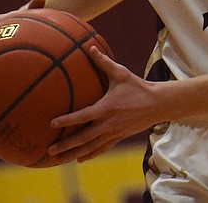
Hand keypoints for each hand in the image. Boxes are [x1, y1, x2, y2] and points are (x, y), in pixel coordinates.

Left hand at [47, 45, 159, 162]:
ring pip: (90, 147)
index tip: (52, 124)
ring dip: (74, 154)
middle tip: (49, 151)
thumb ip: (104, 62)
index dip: (67, 120)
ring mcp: (113, 133)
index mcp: (106, 108)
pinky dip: (89, 154)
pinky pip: (101, 148)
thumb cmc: (138, 87)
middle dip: (65, 145)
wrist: (158, 104)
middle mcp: (108, 124)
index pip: (83, 116)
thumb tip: (90, 48)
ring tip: (59, 159)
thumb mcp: (121, 73)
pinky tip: (79, 159)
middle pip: (83, 138)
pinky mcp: (119, 137)